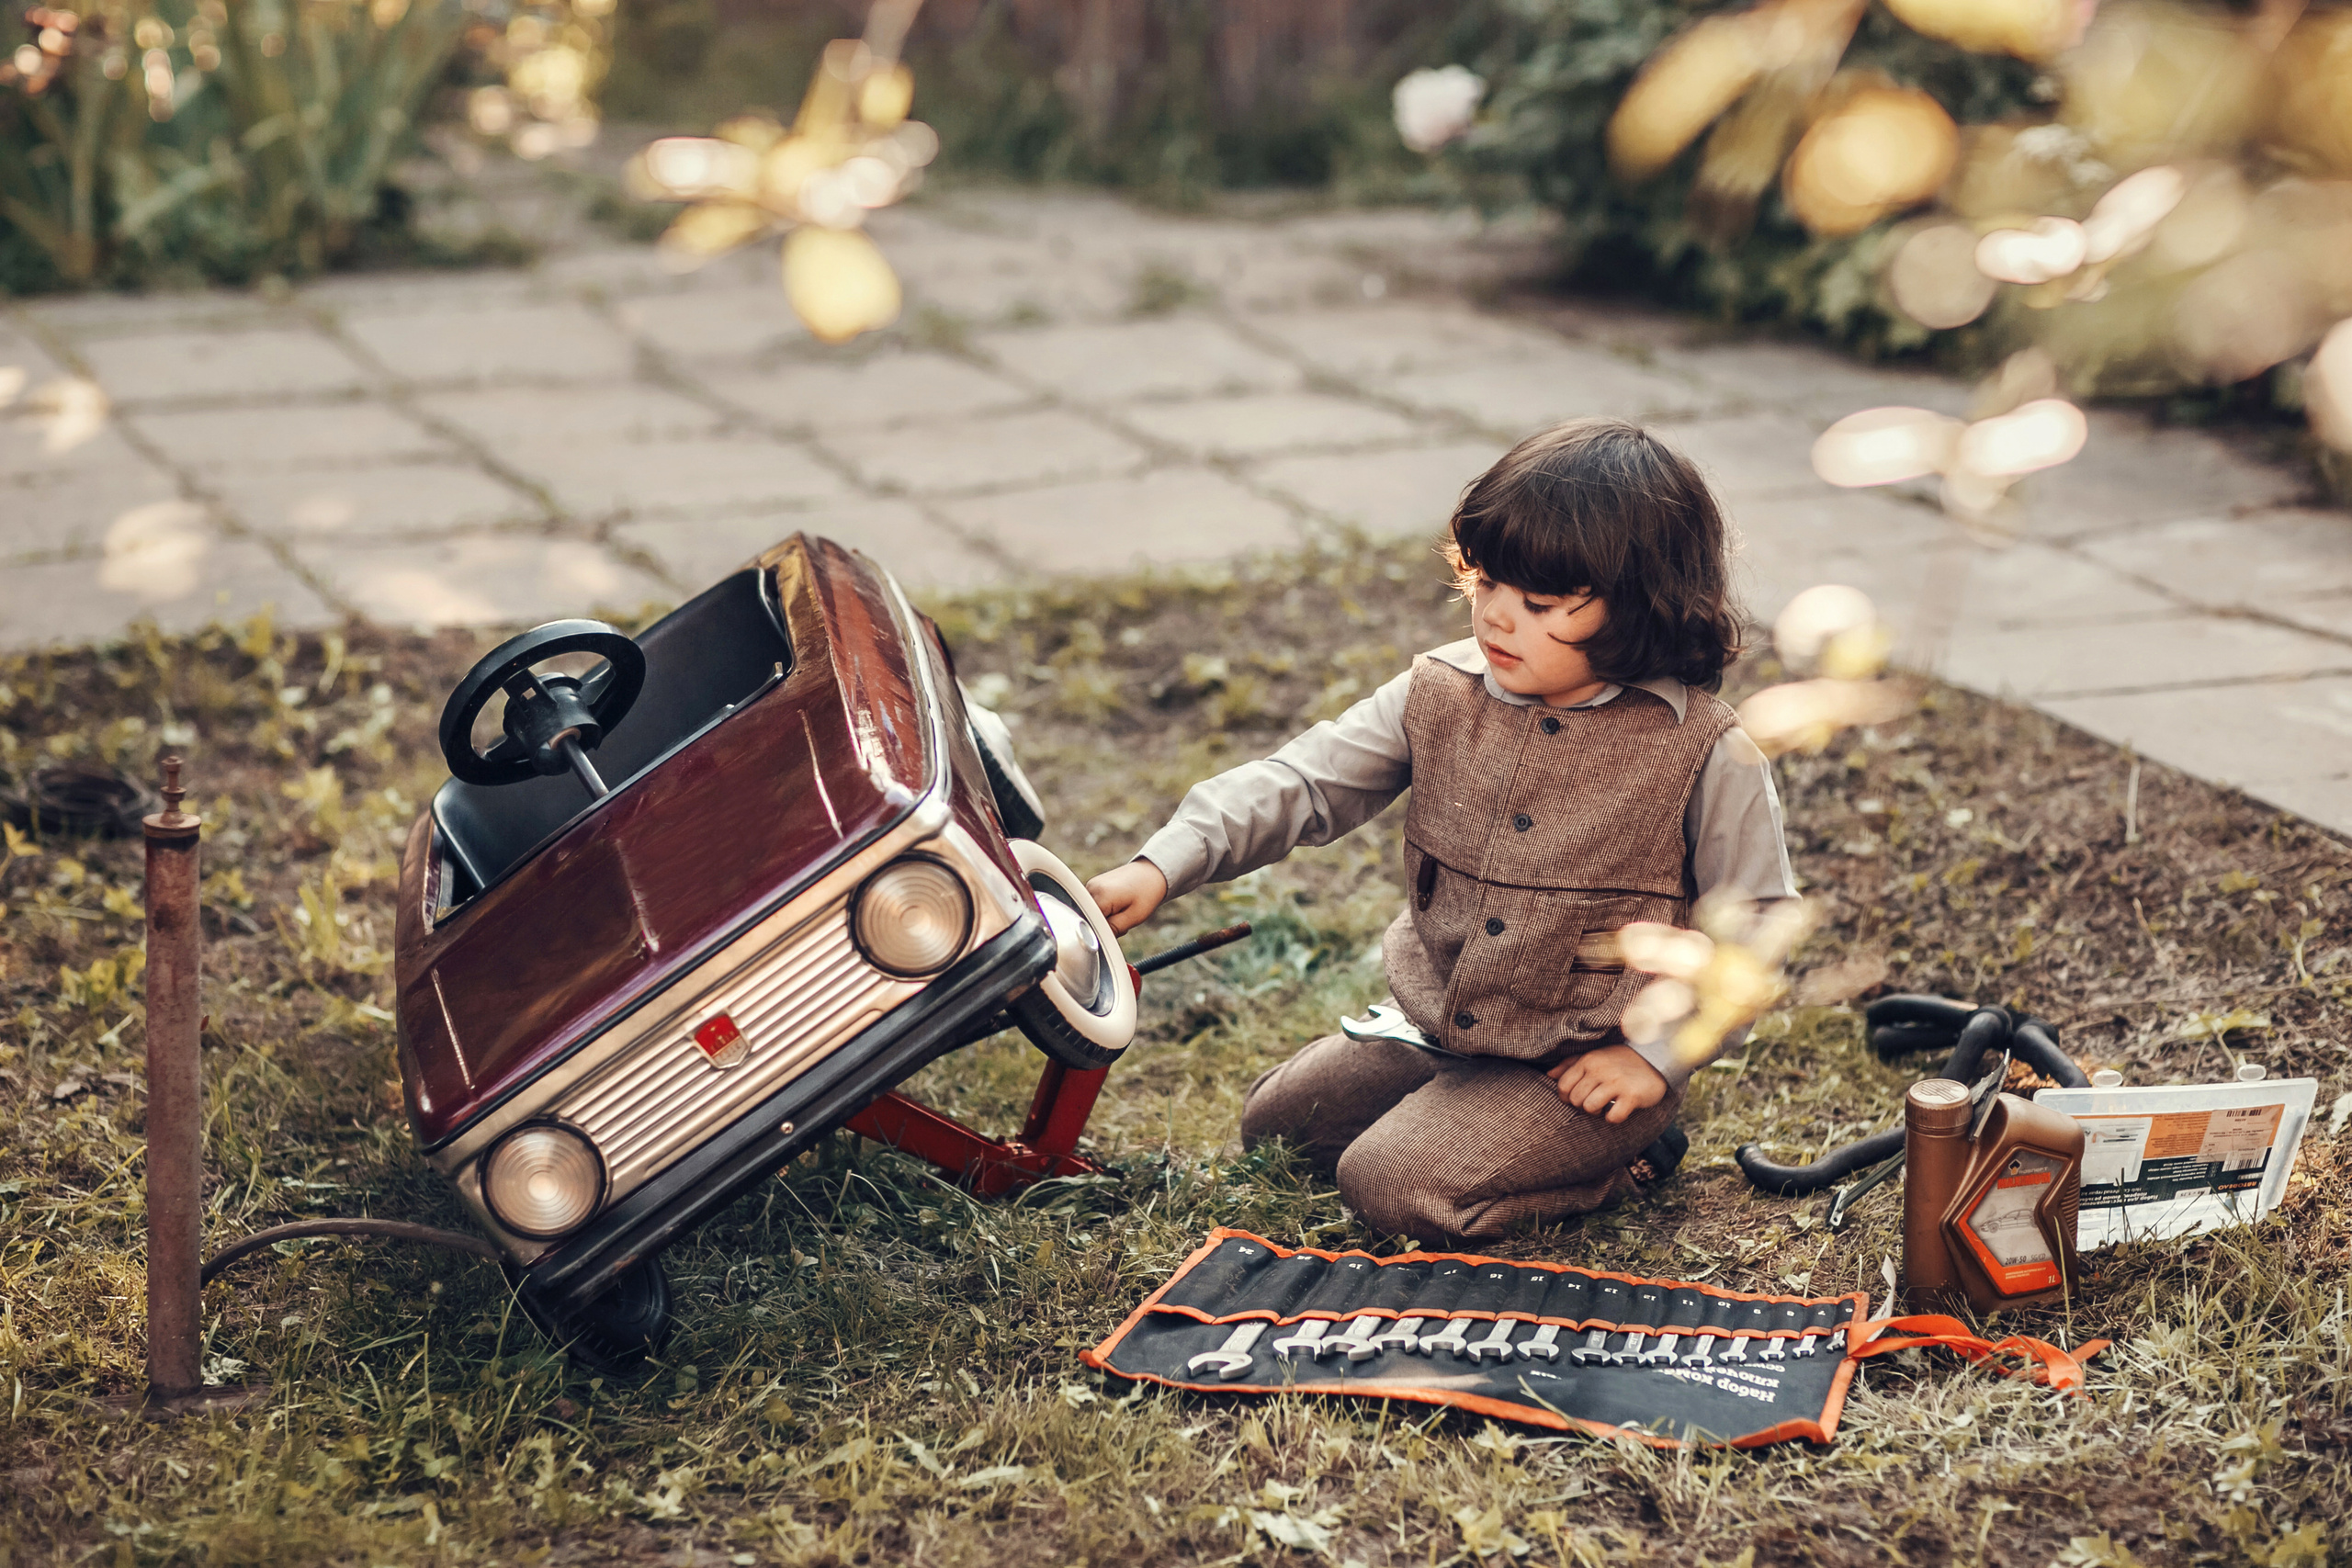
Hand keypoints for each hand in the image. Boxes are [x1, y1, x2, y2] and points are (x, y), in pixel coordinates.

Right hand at [1085, 859, 1167, 935]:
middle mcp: (1091, 888)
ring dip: (1104, 918)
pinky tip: (1116, 906)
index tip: (1118, 928)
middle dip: (1104, 925)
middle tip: (1123, 919)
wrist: (1151, 873)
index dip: (1104, 931)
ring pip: (1091, 913)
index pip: (1091, 924)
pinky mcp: (1092, 886)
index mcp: (1101, 895)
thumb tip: (1096, 939)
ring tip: (1121, 910)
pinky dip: (1104, 911)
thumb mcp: (1133, 917)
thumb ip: (1113, 929)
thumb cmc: (1146, 893)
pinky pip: (1094, 906)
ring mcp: (1090, 885)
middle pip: (1090, 919)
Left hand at [1546, 1044, 1666, 1124]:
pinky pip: (1613, 1117)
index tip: (1578, 1097)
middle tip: (1595, 1101)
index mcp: (1588, 1060)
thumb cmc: (1619, 1061)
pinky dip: (1614, 1118)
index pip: (1563, 1086)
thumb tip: (1548, 1075)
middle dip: (1582, 1105)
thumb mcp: (1594, 1057)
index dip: (1567, 1097)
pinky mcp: (1632, 1095)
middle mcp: (1599, 1070)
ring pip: (1590, 1108)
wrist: (1655, 1059)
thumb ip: (1570, 1064)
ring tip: (1606, 1105)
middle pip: (1575, 1100)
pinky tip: (1619, 1110)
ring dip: (1597, 1112)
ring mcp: (1616, 1082)